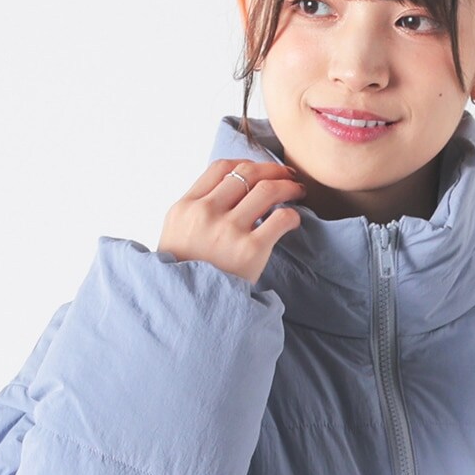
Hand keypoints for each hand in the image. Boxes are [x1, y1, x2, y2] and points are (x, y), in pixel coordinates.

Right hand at [156, 159, 306, 284]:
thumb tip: (229, 192)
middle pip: (248, 173)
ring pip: (267, 189)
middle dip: (274, 170)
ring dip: (288, 186)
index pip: (221, 168)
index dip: (248, 164)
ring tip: (298, 191)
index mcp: (186, 206)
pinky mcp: (250, 251)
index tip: (262, 171)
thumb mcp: (176, 234)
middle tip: (289, 176)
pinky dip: (292, 215)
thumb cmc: (185, 275)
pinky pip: (281, 219)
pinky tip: (294, 220)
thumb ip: (197, 210)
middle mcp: (206, 213)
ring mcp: (228, 231)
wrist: (186, 310)